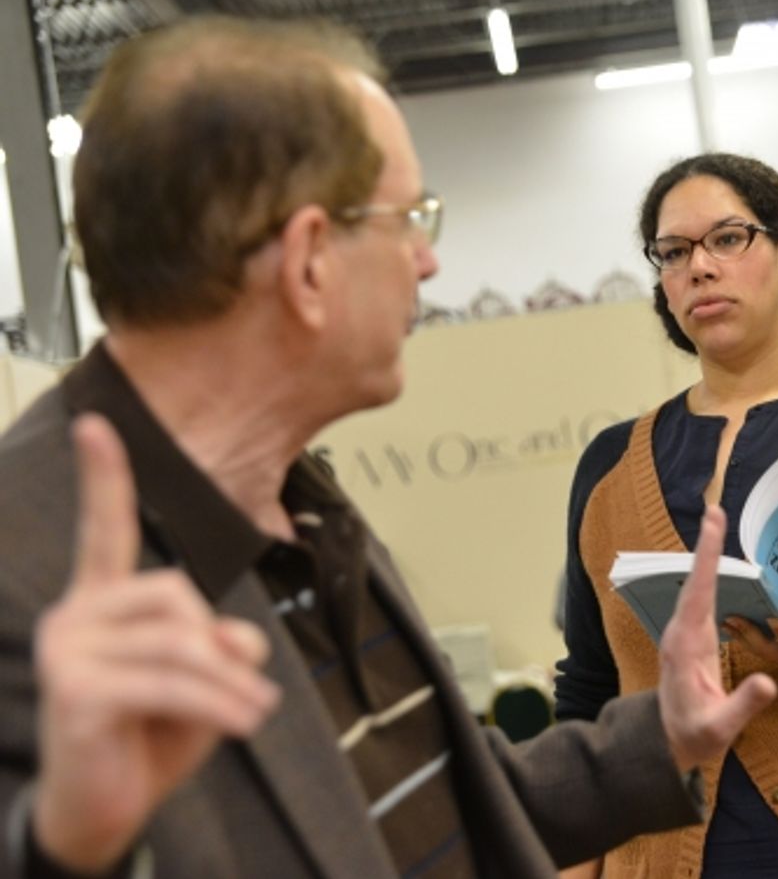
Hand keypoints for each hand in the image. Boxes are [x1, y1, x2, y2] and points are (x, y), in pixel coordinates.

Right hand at [31, 415, 281, 872]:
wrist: (103, 809)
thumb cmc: (148, 737)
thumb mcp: (201, 682)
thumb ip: (220, 645)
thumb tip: (239, 641)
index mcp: (101, 603)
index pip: (102, 530)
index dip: (103, 477)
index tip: (96, 424)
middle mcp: (76, 617)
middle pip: (175, 595)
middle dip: (216, 642)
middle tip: (240, 689)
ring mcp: (68, 653)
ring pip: (180, 642)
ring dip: (230, 682)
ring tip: (254, 712)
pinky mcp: (78, 692)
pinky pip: (171, 683)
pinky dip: (219, 703)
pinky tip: (245, 722)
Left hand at [657, 506, 777, 771]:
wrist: (668, 744)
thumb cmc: (694, 735)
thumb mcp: (720, 728)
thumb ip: (743, 705)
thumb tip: (769, 682)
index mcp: (685, 647)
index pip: (698, 594)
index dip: (706, 559)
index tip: (711, 527)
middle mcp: (680, 634)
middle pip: (695, 582)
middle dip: (705, 546)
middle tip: (714, 511)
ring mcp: (684, 634)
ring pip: (696, 587)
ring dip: (706, 557)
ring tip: (716, 524)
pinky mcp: (691, 638)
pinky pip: (702, 599)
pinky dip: (710, 576)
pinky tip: (719, 563)